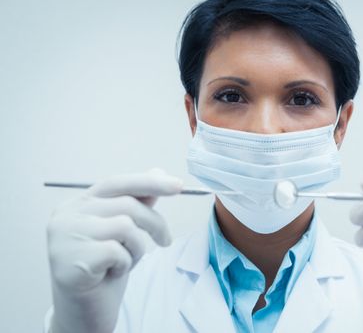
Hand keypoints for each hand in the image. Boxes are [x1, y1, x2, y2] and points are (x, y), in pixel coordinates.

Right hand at [47, 169, 181, 332]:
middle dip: (154, 223)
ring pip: (125, 226)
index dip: (149, 182)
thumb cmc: (103, 270)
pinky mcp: (70, 260)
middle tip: (166, 240)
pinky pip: (116, 251)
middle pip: (126, 205)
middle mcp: (66, 216)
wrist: (84, 312)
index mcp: (77, 204)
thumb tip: (157, 171)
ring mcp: (64, 237)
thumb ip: (136, 202)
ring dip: (137, 247)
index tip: (178, 185)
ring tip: (127, 260)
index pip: (116, 183)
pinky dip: (125, 263)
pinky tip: (112, 272)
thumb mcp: (123, 232)